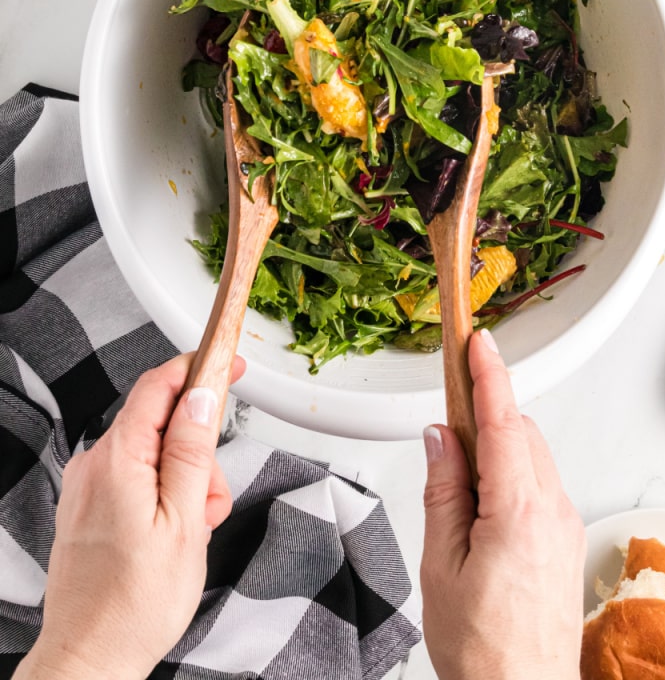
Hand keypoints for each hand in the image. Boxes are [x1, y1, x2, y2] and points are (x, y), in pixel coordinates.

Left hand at [15, 354, 244, 679]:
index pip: (160, 384)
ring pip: (152, 455)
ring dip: (184, 481)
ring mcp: (87, 488)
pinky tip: (171, 537)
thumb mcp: (184, 522)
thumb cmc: (133, 605)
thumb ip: (193, 452)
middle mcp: (94, 465)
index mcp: (117, 460)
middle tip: (211, 500)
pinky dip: (162, 496)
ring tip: (191, 532)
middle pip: (160, 423)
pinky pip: (134, 480)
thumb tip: (202, 397)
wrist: (88, 661)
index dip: (200, 367)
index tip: (230, 361)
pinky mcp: (87, 509)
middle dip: (198, 451)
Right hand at [421, 329, 585, 679]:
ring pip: (533, 458)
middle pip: (522, 433)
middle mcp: (554, 512)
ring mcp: (566, 528)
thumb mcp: (441, 565)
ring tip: (457, 476)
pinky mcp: (567, 543)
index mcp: (519, 512)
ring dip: (500, 447)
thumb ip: (443, 491)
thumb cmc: (483, 649)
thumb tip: (440, 438)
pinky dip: (513, 475)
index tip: (478, 342)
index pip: (505, 422)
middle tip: (447, 417)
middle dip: (487, 414)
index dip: (489, 376)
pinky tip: (483, 504)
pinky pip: (541, 486)